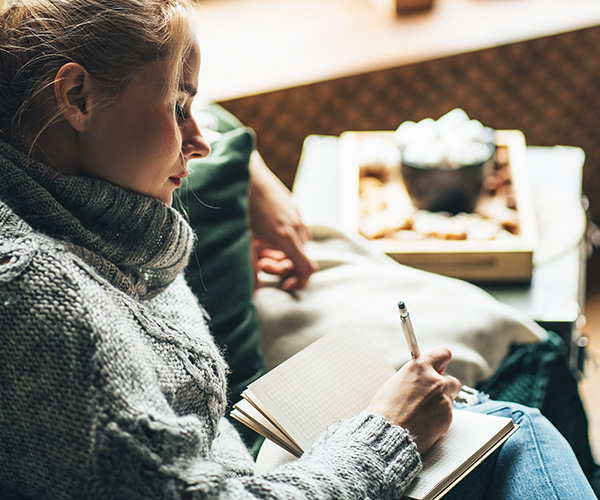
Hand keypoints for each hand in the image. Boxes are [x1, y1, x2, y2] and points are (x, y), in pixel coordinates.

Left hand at [248, 151, 317, 289]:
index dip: (299, 283)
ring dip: (283, 253)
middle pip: (302, 258)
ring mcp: (296, 213)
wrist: (242, 167)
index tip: (282, 286)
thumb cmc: (238, 201)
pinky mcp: (291, 205)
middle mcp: (296, 224)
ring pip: (299, 244)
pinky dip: (283, 240)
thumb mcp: (241, 237)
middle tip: (260, 265)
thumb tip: (251, 292)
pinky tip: (263, 235)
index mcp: (285, 235)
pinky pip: (295, 230)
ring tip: (259, 250)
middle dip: (283, 267)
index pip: (307, 268)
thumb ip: (248, 265)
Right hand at [366, 348, 461, 453]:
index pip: (443, 354)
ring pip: (449, 400)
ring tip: (420, 414)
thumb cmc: (385, 410)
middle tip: (430, 396)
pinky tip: (423, 423)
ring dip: (439, 405)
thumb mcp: (396, 382)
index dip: (441, 361)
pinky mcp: (447, 416)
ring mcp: (443, 399)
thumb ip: (415, 377)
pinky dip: (438, 418)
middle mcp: (435, 380)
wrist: (387, 433)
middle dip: (444, 388)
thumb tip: (424, 377)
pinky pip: (447, 415)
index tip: (440, 367)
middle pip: (452, 380)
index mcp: (420, 367)